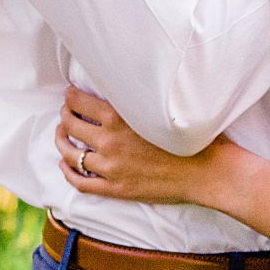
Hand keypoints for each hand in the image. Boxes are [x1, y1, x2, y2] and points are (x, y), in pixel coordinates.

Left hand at [56, 86, 226, 203]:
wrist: (208, 171)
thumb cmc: (192, 135)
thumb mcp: (162, 106)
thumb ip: (139, 95)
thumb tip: (127, 80)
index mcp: (120, 117)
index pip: (78, 101)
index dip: (70, 96)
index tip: (71, 94)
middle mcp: (110, 141)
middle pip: (70, 124)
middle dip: (65, 115)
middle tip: (67, 112)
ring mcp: (111, 167)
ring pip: (70, 153)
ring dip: (61, 141)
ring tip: (61, 134)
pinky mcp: (116, 188)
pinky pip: (80, 182)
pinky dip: (68, 172)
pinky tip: (65, 164)